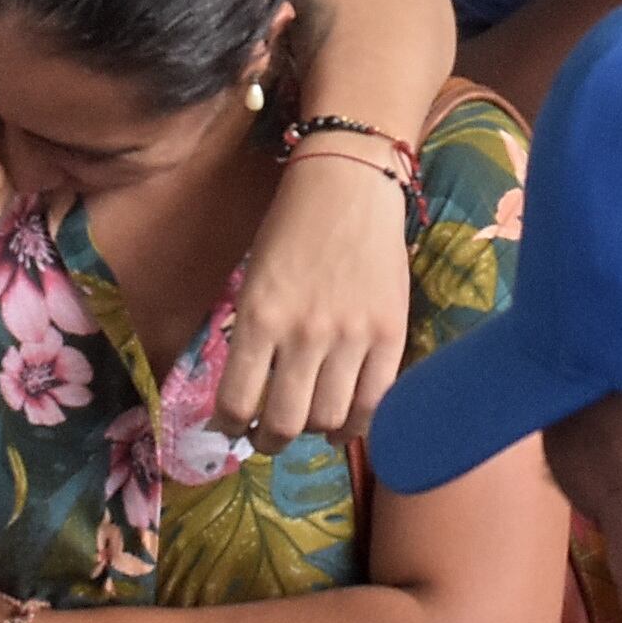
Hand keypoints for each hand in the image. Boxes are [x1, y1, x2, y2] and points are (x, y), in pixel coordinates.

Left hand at [225, 148, 411, 448]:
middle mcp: (303, 334)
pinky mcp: (391, 333)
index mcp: (258, 316)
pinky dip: (357, 425)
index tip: (231, 427)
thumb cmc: (292, 224)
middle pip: (285, 422)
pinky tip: (345, 427)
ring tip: (309, 428)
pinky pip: (376, 401)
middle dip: (270, 440)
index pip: (237, 400)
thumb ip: (254, 333)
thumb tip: (250, 390)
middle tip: (268, 438)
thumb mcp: (255, 278)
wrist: (350, 181)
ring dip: (314, 434)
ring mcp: (351, 336)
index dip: (230, 426)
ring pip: (330, 418)